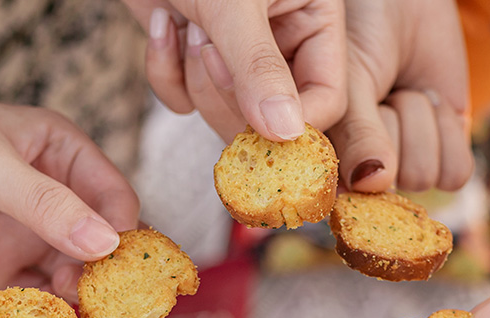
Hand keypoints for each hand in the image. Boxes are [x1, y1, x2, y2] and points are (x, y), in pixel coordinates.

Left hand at [0, 87, 139, 297]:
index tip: (119, 266)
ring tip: (70, 312)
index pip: (115, 197)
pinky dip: (46, 311)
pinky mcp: (0, 270)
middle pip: (101, 243)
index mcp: (61, 154)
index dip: (123, 232)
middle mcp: (54, 198)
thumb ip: (46, 204)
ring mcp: (28, 236)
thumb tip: (108, 243)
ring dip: (78, 296)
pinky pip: (36, 296)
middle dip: (106, 273)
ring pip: (74, 274)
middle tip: (101, 301)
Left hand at [128, 0, 346, 142]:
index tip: (262, 126)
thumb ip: (260, 67)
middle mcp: (281, 41)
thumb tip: (287, 132)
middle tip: (209, 52)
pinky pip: (184, 100)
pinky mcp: (193, 59)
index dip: (295, 122)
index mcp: (314, 18)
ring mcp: (236, 55)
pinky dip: (165, 71)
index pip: (326, 99)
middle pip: (273, 119)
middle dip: (231, 95)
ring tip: (190, 24)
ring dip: (195, 79)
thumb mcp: (234, 2)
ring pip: (225, 114)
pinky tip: (163, 22)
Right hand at [328, 0, 472, 192]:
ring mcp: (403, 168)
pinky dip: (449, 132)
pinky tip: (432, 104)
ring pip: (421, 177)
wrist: (403, 3)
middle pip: (386, 190)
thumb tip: (374, 183)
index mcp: (326, 165)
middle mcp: (363, 176)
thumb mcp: (350, 84)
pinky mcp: (443, 159)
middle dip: (389, 128)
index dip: (355, 177)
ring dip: (418, 121)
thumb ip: (357, 136)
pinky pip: (454, 174)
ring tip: (403, 92)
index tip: (359, 129)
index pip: (342, 201)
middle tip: (381, 94)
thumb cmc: (361, 37)